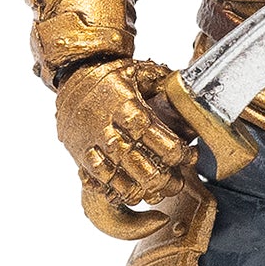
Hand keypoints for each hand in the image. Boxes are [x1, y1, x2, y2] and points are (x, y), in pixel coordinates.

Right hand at [55, 57, 197, 212]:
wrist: (73, 75)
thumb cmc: (113, 76)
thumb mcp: (141, 71)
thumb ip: (166, 85)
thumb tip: (191, 95)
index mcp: (124, 105)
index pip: (151, 134)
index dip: (174, 151)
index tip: (189, 155)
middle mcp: (105, 126)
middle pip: (132, 161)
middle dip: (158, 177)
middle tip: (176, 182)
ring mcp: (89, 141)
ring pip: (111, 175)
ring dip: (136, 189)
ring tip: (155, 193)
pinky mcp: (78, 152)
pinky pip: (93, 179)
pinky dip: (112, 190)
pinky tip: (130, 194)